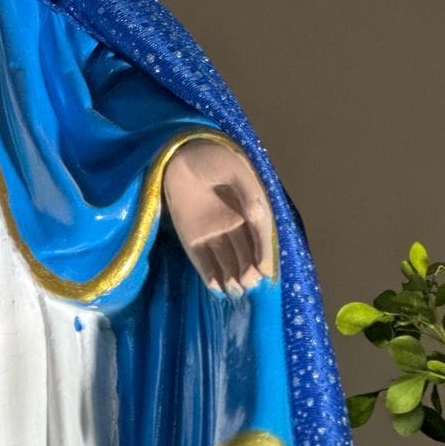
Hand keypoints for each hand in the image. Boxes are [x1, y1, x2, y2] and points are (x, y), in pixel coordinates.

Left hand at [162, 138, 273, 295]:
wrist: (178, 156)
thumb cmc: (212, 158)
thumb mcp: (235, 172)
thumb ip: (249, 195)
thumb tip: (259, 220)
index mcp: (250, 212)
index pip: (260, 239)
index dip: (264, 256)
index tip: (266, 272)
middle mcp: (234, 227)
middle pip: (245, 256)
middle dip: (249, 272)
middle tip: (248, 281)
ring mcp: (213, 235)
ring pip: (227, 263)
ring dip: (232, 278)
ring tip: (235, 289)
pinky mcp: (192, 240)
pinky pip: (203, 263)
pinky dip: (210, 277)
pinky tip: (217, 288)